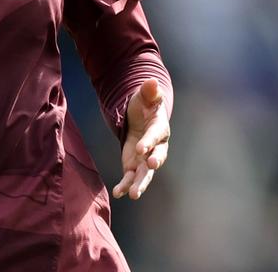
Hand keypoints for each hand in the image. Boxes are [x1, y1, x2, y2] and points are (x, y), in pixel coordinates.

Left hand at [112, 78, 169, 200]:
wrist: (140, 117)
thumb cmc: (144, 105)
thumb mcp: (145, 96)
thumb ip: (149, 91)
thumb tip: (152, 81)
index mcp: (159, 128)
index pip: (156, 136)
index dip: (150, 142)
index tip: (142, 148)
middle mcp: (156, 147)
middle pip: (157, 158)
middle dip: (153, 164)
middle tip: (150, 167)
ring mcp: (145, 159)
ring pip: (145, 174)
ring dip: (140, 184)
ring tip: (133, 194)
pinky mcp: (134, 166)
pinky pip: (131, 178)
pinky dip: (124, 186)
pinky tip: (117, 193)